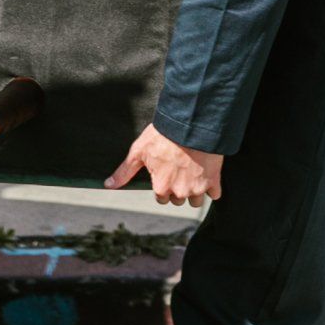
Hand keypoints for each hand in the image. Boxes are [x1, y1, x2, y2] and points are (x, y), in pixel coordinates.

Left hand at [106, 126, 223, 206]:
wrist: (192, 124)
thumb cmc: (163, 136)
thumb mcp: (139, 150)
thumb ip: (124, 171)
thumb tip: (108, 185)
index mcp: (161, 188)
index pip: (161, 197)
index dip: (163, 184)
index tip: (166, 171)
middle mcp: (179, 192)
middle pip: (178, 200)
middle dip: (178, 188)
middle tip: (179, 169)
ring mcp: (197, 188)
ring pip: (196, 200)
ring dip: (195, 190)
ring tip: (193, 172)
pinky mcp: (214, 181)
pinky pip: (215, 194)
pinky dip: (212, 187)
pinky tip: (207, 174)